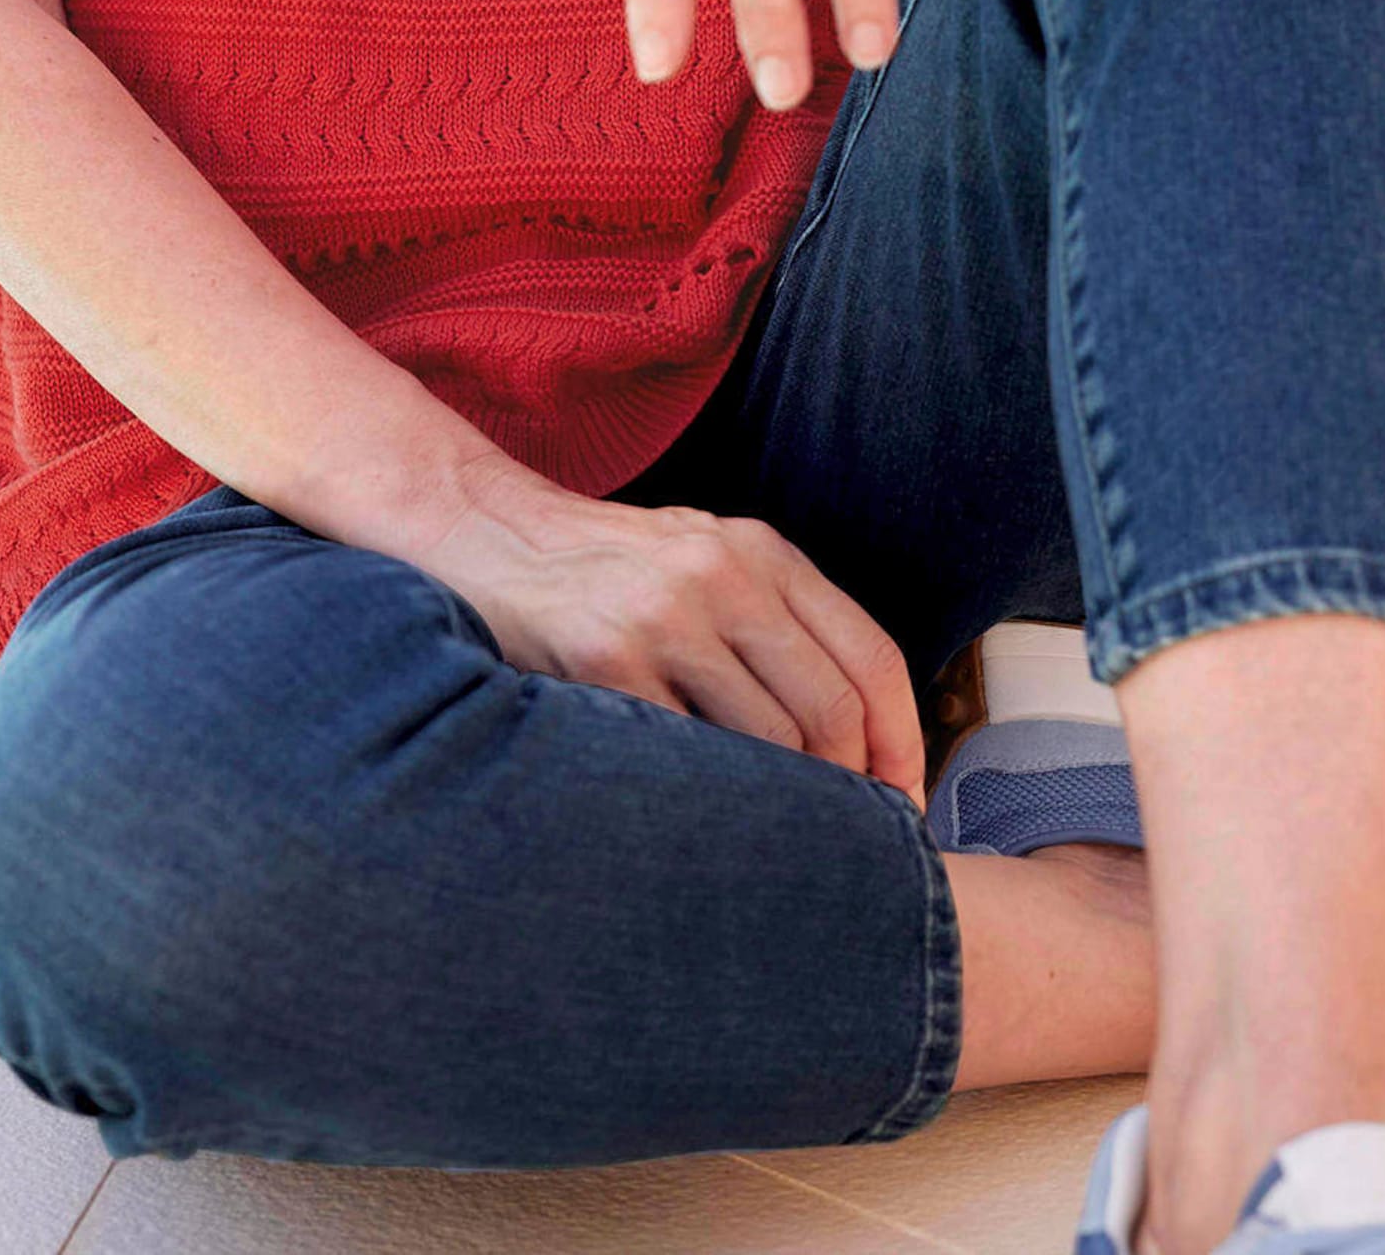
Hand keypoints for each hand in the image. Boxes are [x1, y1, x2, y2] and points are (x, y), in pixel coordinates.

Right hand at [422, 471, 926, 803]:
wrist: (482, 532)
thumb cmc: (603, 568)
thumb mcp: (702, 560)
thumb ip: (773, 624)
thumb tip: (856, 741)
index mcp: (761, 551)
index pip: (870, 657)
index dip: (902, 745)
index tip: (902, 805)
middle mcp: (722, 573)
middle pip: (830, 711)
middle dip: (848, 796)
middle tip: (845, 851)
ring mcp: (662, 614)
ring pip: (767, 743)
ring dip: (780, 810)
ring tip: (771, 847)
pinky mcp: (603, 658)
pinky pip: (682, 758)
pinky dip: (700, 803)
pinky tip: (692, 823)